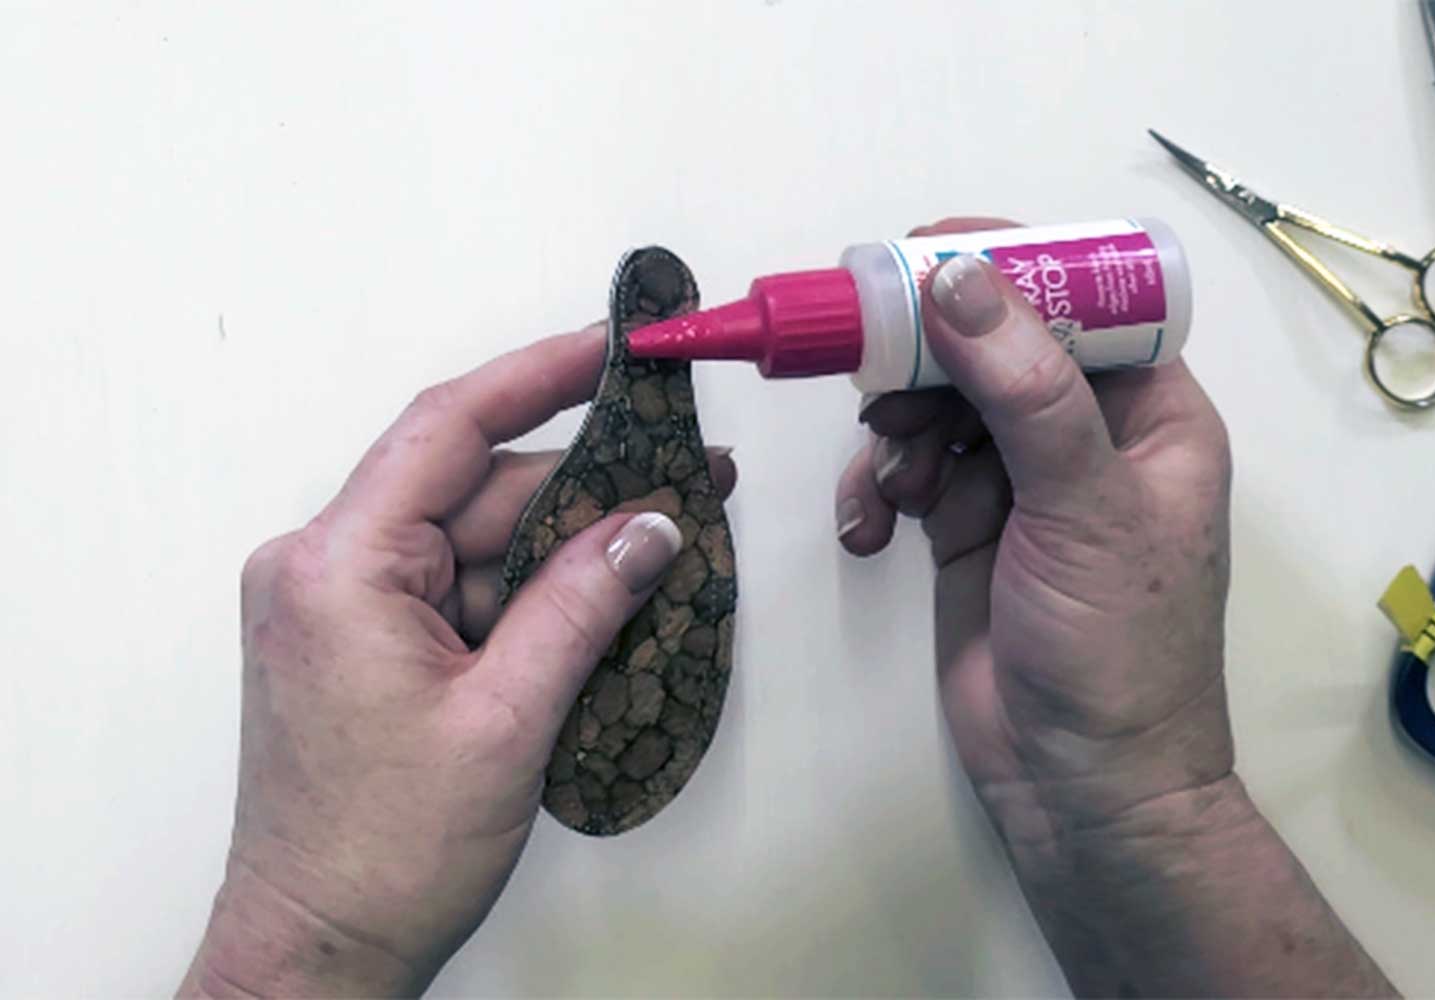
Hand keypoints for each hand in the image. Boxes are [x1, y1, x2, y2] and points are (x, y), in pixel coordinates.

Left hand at [181, 326, 734, 996]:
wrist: (317, 951)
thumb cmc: (381, 854)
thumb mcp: (507, 718)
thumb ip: (584, 603)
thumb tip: (651, 526)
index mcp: (337, 568)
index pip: (447, 429)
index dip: (537, 376)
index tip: (612, 349)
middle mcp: (324, 570)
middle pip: (475, 489)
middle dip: (582, 486)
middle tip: (685, 478)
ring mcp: (341, 607)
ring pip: (475, 541)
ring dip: (565, 548)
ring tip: (664, 550)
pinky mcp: (363, 643)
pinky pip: (460, 587)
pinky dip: (530, 592)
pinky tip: (604, 599)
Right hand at [838, 218, 1232, 838]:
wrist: (1080, 786)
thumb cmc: (1116, 646)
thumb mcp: (1084, 505)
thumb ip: (1025, 388)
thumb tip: (959, 276)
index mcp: (1150, 412)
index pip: (1080, 301)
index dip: (1005, 268)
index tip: (921, 255)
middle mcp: (1085, 434)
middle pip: (992, 346)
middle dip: (928, 362)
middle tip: (871, 371)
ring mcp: (1021, 482)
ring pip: (939, 405)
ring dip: (897, 434)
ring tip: (893, 487)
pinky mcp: (965, 526)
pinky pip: (908, 471)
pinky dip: (878, 490)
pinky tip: (869, 533)